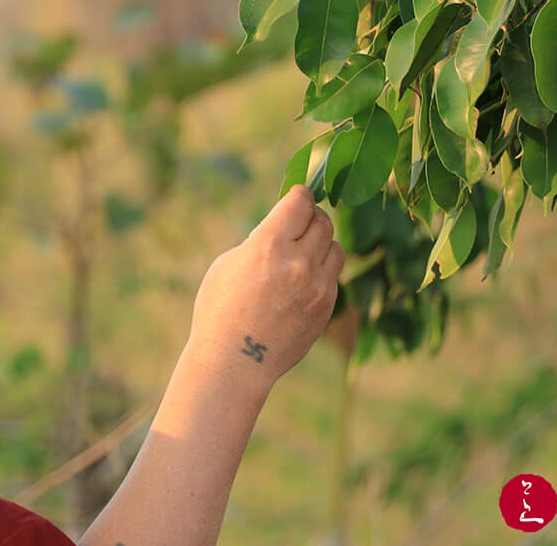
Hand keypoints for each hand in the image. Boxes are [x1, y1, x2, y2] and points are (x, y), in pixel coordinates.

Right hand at [184, 185, 343, 394]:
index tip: (296, 198)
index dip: (298, 196)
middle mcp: (298, 263)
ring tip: (304, 251)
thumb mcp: (229, 263)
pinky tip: (302, 281)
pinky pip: (333, 276)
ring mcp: (317, 287)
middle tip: (300, 222)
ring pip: (336, 247)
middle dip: (311, 217)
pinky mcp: (326, 307)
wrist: (235, 361)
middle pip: (323, 221)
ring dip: (322, 243)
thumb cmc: (220, 310)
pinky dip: (322, 271)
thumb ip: (260, 241)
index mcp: (268, 245)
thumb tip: (284, 227)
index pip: (300, 202)